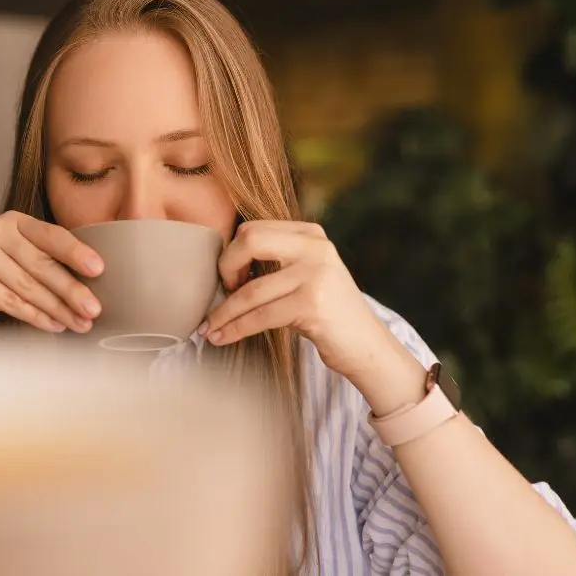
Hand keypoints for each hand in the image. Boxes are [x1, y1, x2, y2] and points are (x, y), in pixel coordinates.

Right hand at [0, 211, 104, 333]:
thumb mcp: (20, 260)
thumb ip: (47, 261)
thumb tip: (91, 284)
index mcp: (13, 220)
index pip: (50, 234)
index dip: (75, 252)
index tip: (99, 269)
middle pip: (39, 263)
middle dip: (70, 289)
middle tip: (94, 309)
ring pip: (26, 285)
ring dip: (56, 308)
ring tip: (79, 323)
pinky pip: (8, 301)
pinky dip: (34, 316)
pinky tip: (53, 326)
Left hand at [200, 220, 393, 379]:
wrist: (368, 347)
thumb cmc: (327, 313)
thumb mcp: (307, 273)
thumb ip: (277, 258)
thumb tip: (224, 262)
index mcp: (311, 234)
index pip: (254, 228)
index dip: (232, 253)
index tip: (229, 279)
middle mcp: (315, 247)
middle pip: (249, 241)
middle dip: (225, 269)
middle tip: (220, 294)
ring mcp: (315, 274)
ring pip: (250, 290)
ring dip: (223, 312)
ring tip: (208, 328)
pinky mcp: (312, 304)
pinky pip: (259, 316)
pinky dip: (235, 329)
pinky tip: (220, 337)